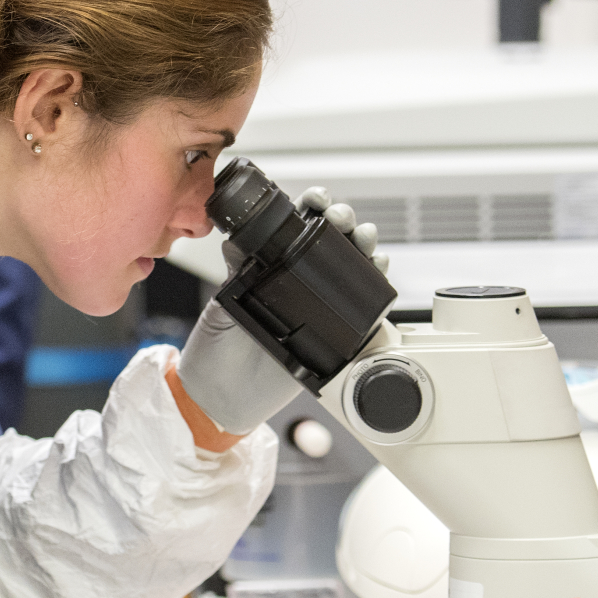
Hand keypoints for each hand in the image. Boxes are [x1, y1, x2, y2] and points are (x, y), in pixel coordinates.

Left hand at [175, 188, 384, 436]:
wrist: (225, 397)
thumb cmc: (218, 350)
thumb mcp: (225, 298)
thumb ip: (237, 268)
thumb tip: (241, 237)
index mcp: (270, 266)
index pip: (296, 227)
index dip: (311, 208)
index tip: (315, 199)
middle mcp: (298, 282)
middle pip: (332, 241)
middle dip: (344, 220)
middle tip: (341, 218)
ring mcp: (320, 306)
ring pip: (354, 266)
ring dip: (364, 244)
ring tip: (364, 237)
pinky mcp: (337, 333)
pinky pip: (364, 305)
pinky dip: (376, 282)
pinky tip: (378, 267)